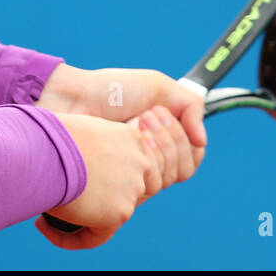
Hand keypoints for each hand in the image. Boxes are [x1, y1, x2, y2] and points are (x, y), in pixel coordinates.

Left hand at [37, 66, 206, 196]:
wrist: (73, 99)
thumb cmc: (109, 89)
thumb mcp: (157, 86)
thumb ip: (190, 106)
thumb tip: (201, 141)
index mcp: (163, 138)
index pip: (193, 155)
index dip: (184, 139)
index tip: (161, 112)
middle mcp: (151, 159)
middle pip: (183, 170)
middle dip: (168, 138)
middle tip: (144, 114)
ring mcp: (133, 174)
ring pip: (165, 181)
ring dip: (154, 146)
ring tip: (132, 123)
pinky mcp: (115, 187)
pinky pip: (144, 189)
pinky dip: (139, 159)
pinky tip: (121, 138)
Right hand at [37, 112, 154, 249]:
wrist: (45, 148)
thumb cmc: (48, 133)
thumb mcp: (76, 130)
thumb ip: (87, 146)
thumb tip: (73, 160)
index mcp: (131, 138)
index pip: (135, 163)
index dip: (114, 178)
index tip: (82, 182)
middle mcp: (140, 162)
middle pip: (130, 190)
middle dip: (104, 200)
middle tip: (74, 203)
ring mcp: (132, 189)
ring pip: (111, 214)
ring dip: (85, 219)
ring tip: (50, 217)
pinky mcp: (118, 213)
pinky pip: (94, 236)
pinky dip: (69, 237)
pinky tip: (43, 227)